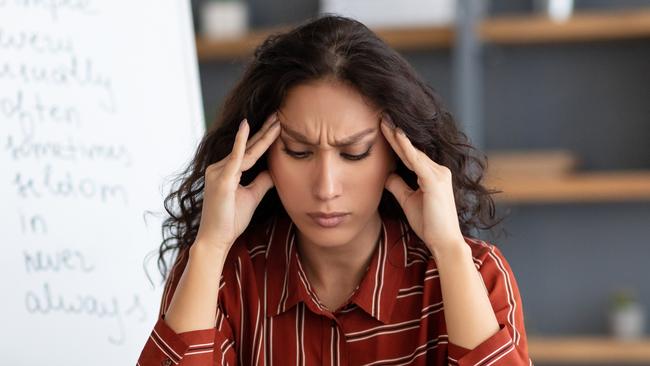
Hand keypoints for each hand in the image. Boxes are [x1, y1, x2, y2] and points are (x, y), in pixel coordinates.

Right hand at [195, 113, 280, 250]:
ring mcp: (219, 172)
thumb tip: (273, 170)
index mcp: (226, 171)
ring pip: (246, 150)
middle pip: (248, 146)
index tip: (277, 124)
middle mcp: (220, 168)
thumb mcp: (251, 197)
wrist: (216, 239)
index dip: (264, 138)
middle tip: (279, 113)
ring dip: (262, 134)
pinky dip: (241, 142)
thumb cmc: (230, 221)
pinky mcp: (221, 179)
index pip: (249, 151)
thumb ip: (261, 182)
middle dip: (265, 130)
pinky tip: (247, 127)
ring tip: (276, 119)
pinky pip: (235, 157)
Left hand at [380, 114, 465, 258]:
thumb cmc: (429, 224)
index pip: (410, 155)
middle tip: (381, 116)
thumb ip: (398, 186)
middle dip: (395, 133)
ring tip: (384, 121)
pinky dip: (407, 148)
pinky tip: (397, 135)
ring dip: (397, 136)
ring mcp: (438, 175)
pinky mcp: (435, 182)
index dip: (395, 142)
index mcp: (432, 175)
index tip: (382, 128)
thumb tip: (387, 174)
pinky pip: (417, 161)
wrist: (443, 241)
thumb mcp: (408, 201)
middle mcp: (438, 171)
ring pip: (413, 152)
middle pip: (411, 149)